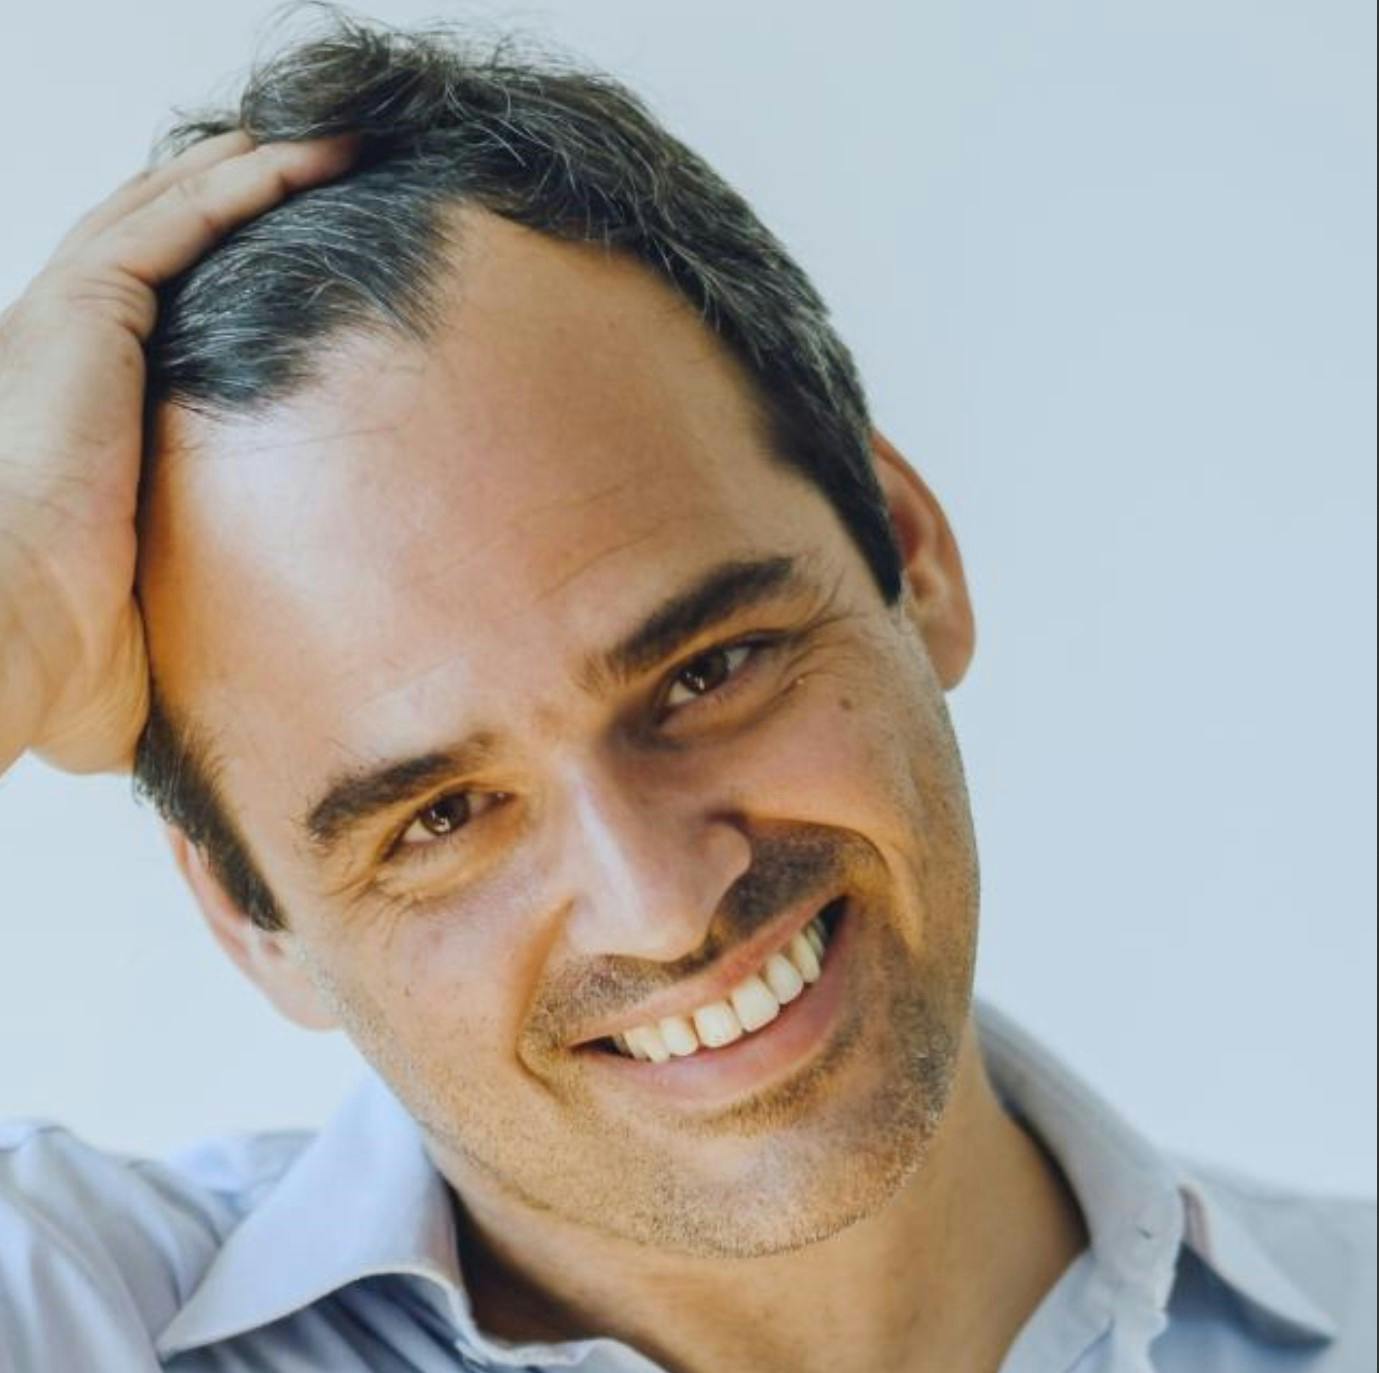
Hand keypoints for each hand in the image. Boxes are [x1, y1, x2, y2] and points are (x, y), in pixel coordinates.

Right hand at [0, 130, 355, 773]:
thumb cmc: (52, 657)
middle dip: (240, 200)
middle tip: (324, 173)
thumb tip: (241, 700)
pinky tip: (305, 157)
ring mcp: (73, 325)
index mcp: (80, 419)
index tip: (298, 270)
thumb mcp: (141, 639)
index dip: (219, 278)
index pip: (158, 322)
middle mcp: (70, 354)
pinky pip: (178, 220)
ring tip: (331, 143)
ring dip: (254, 170)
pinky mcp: (84, 311)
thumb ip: (186, 636)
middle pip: (165, 247)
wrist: (2, 642)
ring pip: (173, 211)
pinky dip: (243, 181)